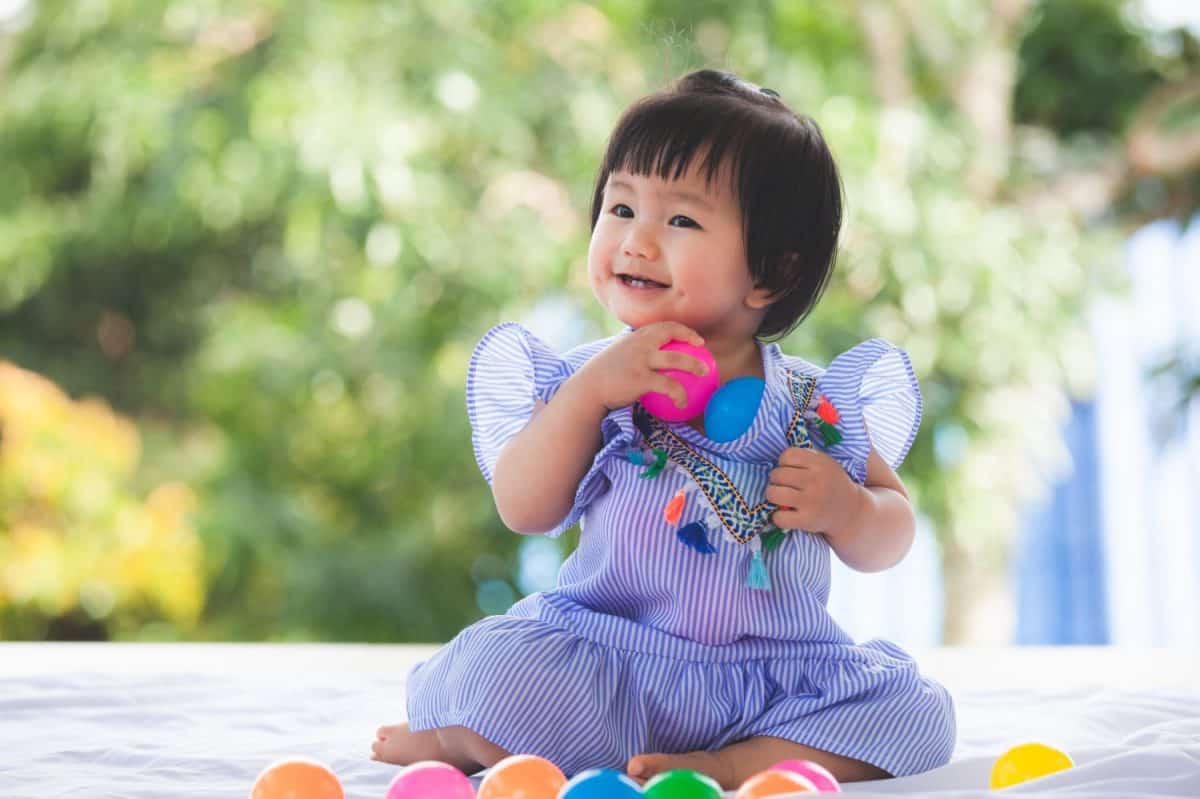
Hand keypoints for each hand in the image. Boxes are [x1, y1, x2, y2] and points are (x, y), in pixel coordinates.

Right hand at [573, 321, 708, 411]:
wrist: (588, 389)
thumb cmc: (604, 376)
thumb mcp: (619, 356)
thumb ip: (635, 353)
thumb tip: (654, 362)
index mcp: (636, 337)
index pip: (663, 325)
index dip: (682, 330)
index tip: (696, 340)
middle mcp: (639, 344)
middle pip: (671, 334)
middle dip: (691, 339)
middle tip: (704, 352)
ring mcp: (641, 360)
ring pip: (676, 360)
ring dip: (694, 366)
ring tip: (703, 374)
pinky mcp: (640, 379)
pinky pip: (668, 386)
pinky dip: (679, 394)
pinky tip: (683, 404)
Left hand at [766, 447, 864, 534]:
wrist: (851, 511)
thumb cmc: (832, 484)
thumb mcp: (825, 463)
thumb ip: (805, 458)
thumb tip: (778, 461)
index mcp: (820, 464)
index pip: (787, 455)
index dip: (783, 463)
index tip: (789, 470)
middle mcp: (815, 481)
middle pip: (777, 474)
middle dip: (776, 479)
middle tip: (783, 485)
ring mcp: (811, 501)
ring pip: (773, 494)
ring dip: (773, 496)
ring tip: (780, 498)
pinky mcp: (807, 520)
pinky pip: (779, 517)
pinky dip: (778, 517)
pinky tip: (786, 514)